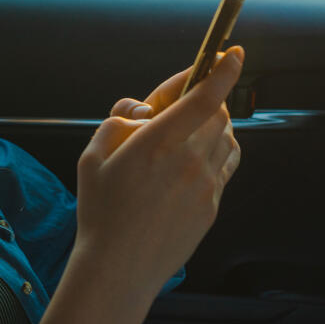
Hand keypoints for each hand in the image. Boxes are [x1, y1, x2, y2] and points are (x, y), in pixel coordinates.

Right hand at [72, 47, 243, 302]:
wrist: (118, 268)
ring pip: (226, 138)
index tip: (232, 55)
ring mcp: (205, 185)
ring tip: (187, 132)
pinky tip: (196, 158)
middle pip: (219, 113)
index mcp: (158, 142)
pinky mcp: (212, 205)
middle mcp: (189, 160)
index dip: (222, 71)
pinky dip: (218, 151)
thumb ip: (118, 122)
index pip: (204, 96)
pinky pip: (226, 165)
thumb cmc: (100, 211)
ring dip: (213, 124)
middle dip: (207, 98)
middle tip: (183, 103)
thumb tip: (142, 110)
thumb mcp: (92, 157)